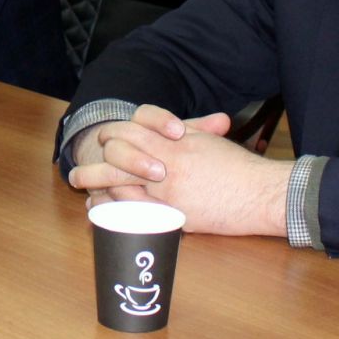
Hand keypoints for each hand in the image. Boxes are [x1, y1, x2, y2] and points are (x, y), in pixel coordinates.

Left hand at [69, 106, 288, 236]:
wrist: (260, 194)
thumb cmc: (239, 168)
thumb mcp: (211, 142)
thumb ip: (189, 131)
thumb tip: (172, 128)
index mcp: (176, 139)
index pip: (136, 123)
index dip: (118, 128)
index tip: (106, 137)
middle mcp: (167, 160)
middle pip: (120, 150)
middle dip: (96, 155)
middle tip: (81, 163)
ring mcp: (167, 189)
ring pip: (120, 181)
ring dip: (95, 182)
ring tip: (79, 184)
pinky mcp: (172, 214)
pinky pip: (133, 211)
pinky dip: (112, 209)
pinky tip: (99, 211)